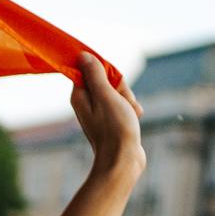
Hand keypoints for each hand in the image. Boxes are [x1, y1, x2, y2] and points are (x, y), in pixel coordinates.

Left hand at [70, 51, 144, 176]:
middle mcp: (86, 103)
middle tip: (124, 103)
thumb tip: (82, 56)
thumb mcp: (106, 96)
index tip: (115, 85)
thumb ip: (95, 75)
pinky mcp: (110, 120)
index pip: (91, 69)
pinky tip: (134, 119)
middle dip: (122, 89)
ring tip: (131, 114)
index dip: (107, 73)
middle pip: (108, 81)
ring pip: (119, 93)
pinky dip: (131, 110)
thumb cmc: (114, 128)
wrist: (123, 160)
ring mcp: (99, 112)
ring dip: (129, 100)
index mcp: (80, 96)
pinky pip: (123, 105)